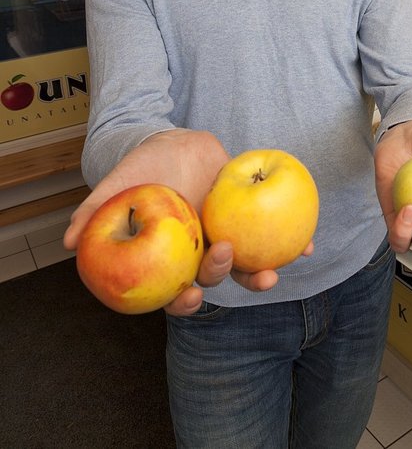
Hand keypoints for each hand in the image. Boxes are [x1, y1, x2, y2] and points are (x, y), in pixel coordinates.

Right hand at [62, 129, 282, 313]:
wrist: (175, 145)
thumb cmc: (142, 169)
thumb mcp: (116, 186)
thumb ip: (93, 210)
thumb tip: (66, 240)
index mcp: (170, 258)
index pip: (174, 293)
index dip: (181, 303)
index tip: (189, 298)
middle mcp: (199, 254)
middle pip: (214, 279)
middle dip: (225, 278)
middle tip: (227, 257)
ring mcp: (226, 237)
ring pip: (245, 265)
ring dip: (261, 273)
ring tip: (275, 271)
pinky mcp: (249, 219)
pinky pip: (271, 236)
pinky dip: (291, 243)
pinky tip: (307, 245)